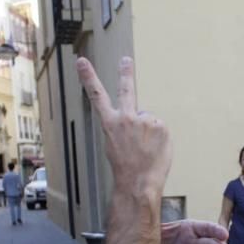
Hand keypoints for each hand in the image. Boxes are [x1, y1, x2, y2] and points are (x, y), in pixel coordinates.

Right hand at [77, 56, 169, 190]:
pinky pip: (160, 128)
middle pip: (127, 90)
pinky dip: (159, 137)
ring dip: (148, 131)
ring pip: (148, 120)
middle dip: (125, 73)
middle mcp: (126, 118)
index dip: (89, 77)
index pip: (97, 96)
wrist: (138, 182)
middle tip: (126, 60)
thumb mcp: (114, 145)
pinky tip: (154, 149)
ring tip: (146, 148)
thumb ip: (123, 128)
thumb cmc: (125, 168)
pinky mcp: (160, 125)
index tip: (82, 61)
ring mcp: (144, 120)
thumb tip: (137, 120)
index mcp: (110, 123)